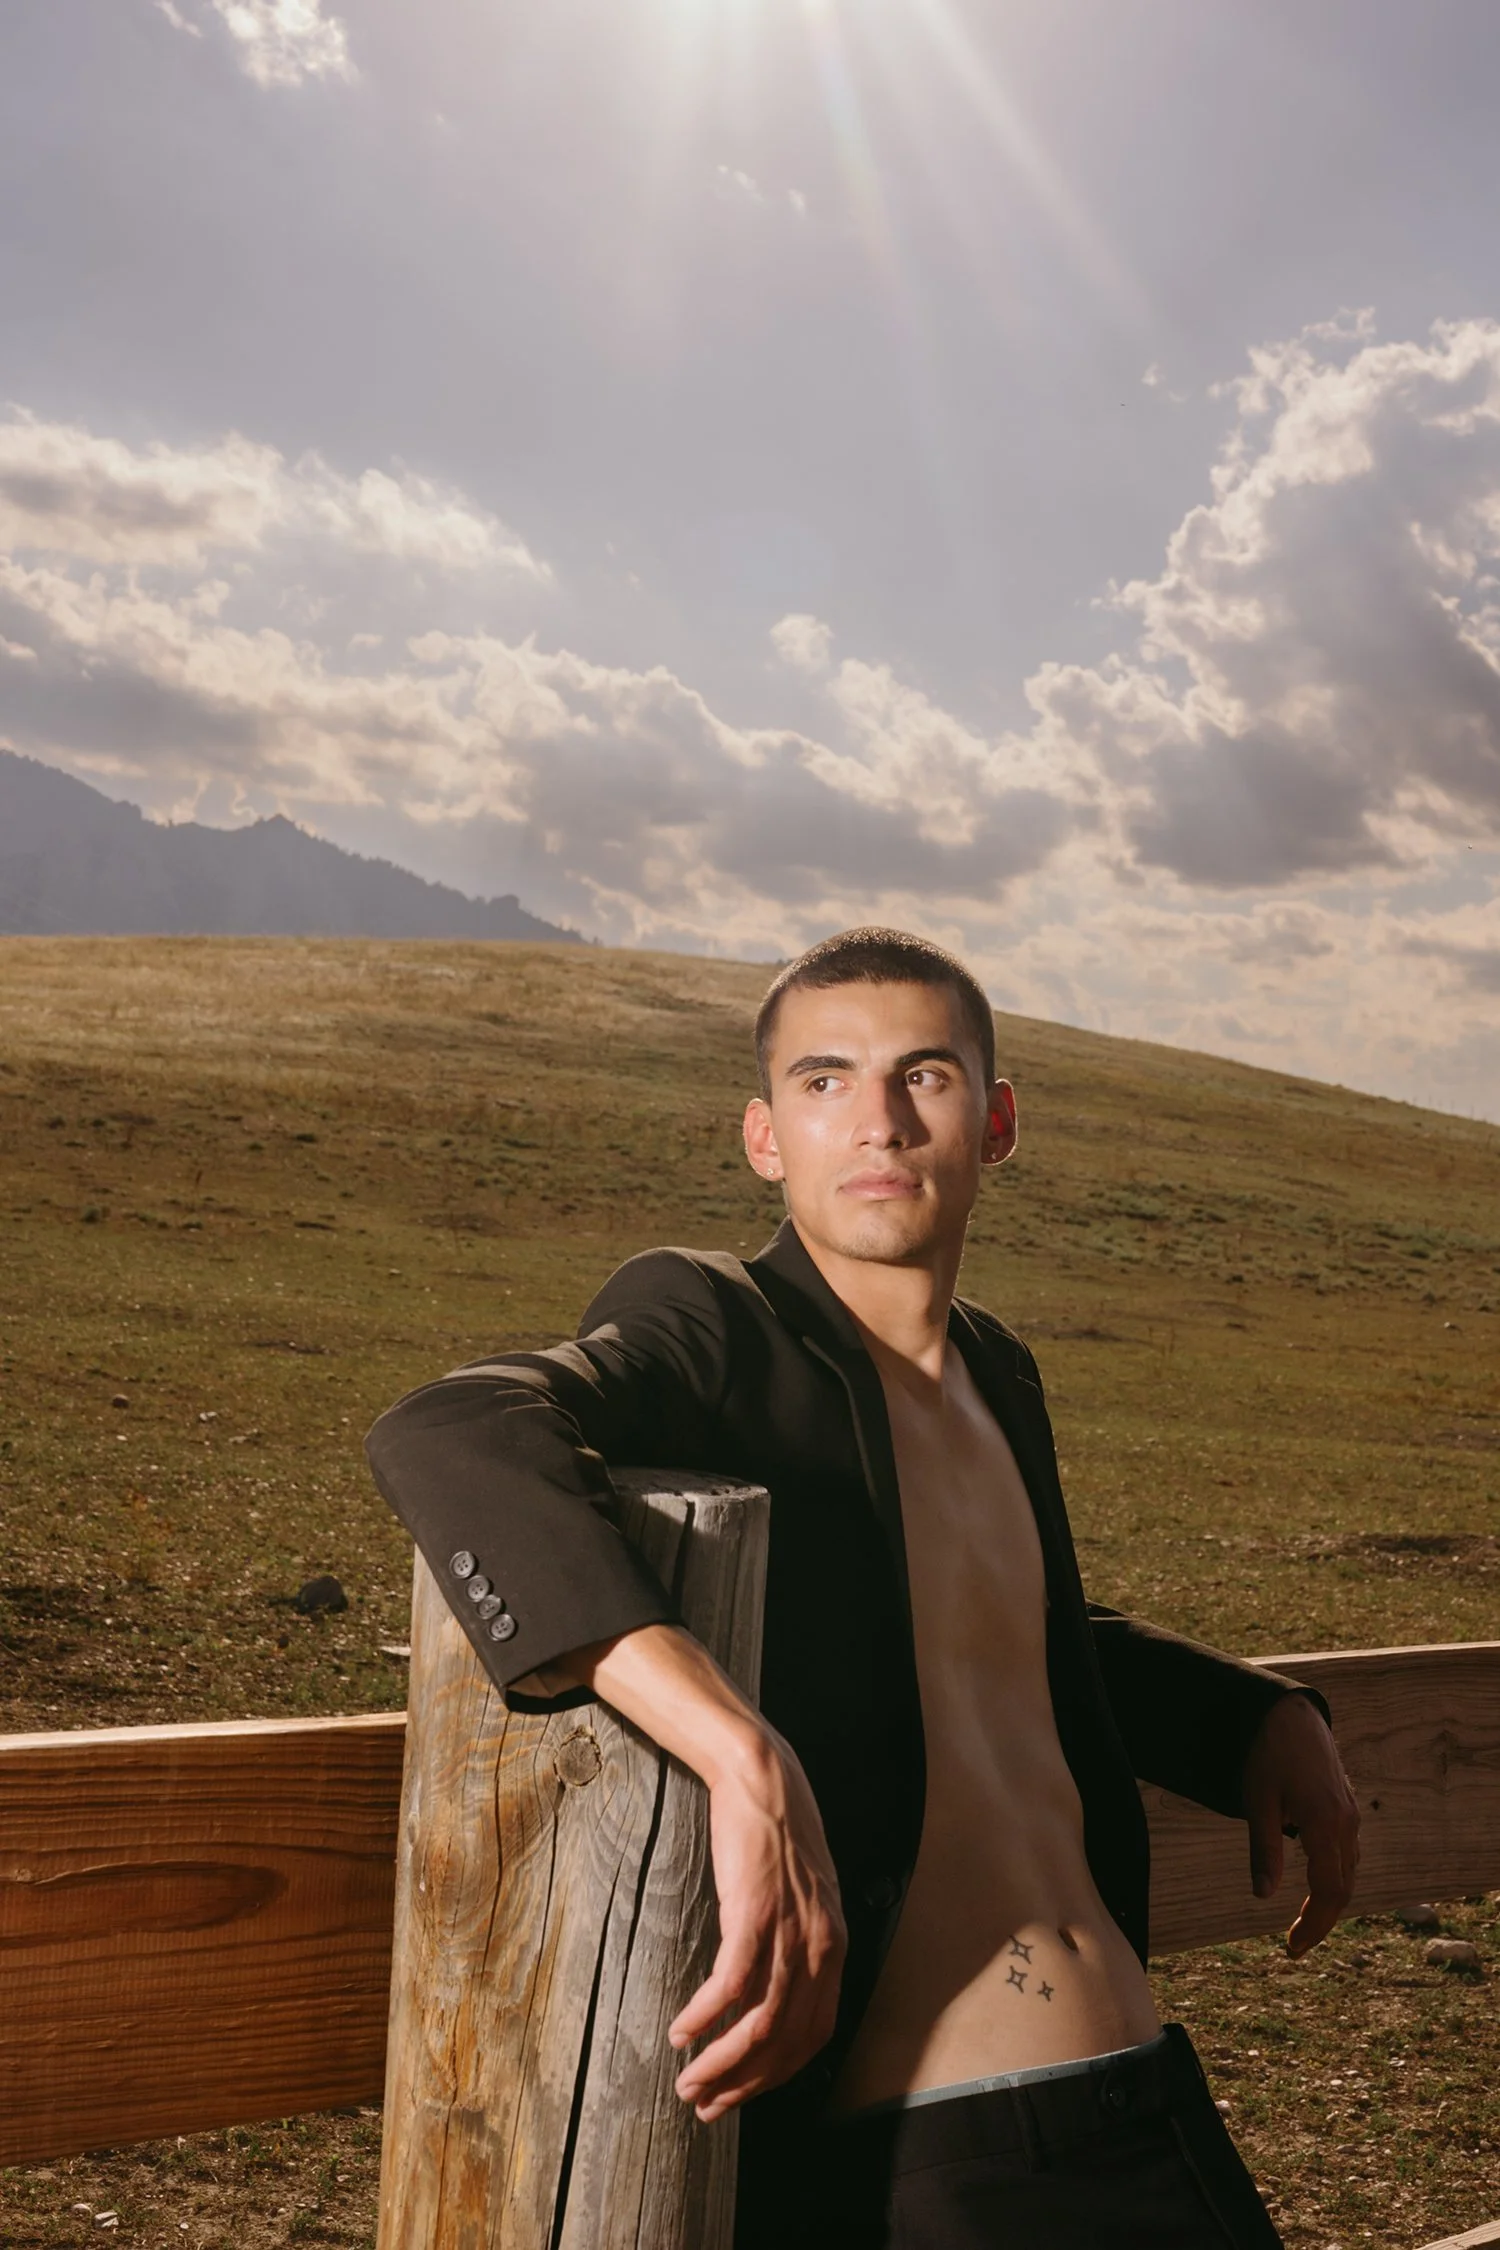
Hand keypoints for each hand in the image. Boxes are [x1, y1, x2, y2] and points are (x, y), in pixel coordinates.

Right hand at [669, 1729, 846, 2122]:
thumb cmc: (776, 1836)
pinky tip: (682, 2031)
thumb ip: (797, 1945)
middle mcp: (822, 1947)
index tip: (742, 2093)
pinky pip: (732, 1984)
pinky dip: (706, 2017)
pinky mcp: (756, 1913)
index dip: (776, 2075)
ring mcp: (791, 1931)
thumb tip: (767, 1995)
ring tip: (689, 2082)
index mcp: (835, 1948)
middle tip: (706, 2104)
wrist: (763, 1778)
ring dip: (722, 2063)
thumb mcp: (803, 1899)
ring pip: (761, 2024)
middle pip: (787, 2042)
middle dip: (745, 2084)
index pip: (814, 2036)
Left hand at [1242, 1691, 1359, 1957]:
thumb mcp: (1257, 1800)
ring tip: (1301, 1925)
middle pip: (1343, 1889)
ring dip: (1328, 1902)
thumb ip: (1263, 1849)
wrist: (1290, 1713)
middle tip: (1294, 1946)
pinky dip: (1334, 1879)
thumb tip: (1262, 1896)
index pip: (1328, 1891)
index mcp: (1325, 1823)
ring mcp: (1350, 1815)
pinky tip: (1315, 1888)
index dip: (1314, 1924)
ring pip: (1348, 1873)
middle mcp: (1346, 1823)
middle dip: (1321, 1921)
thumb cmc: (1267, 1754)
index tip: (1292, 1948)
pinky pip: (1347, 1855)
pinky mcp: (1347, 1808)